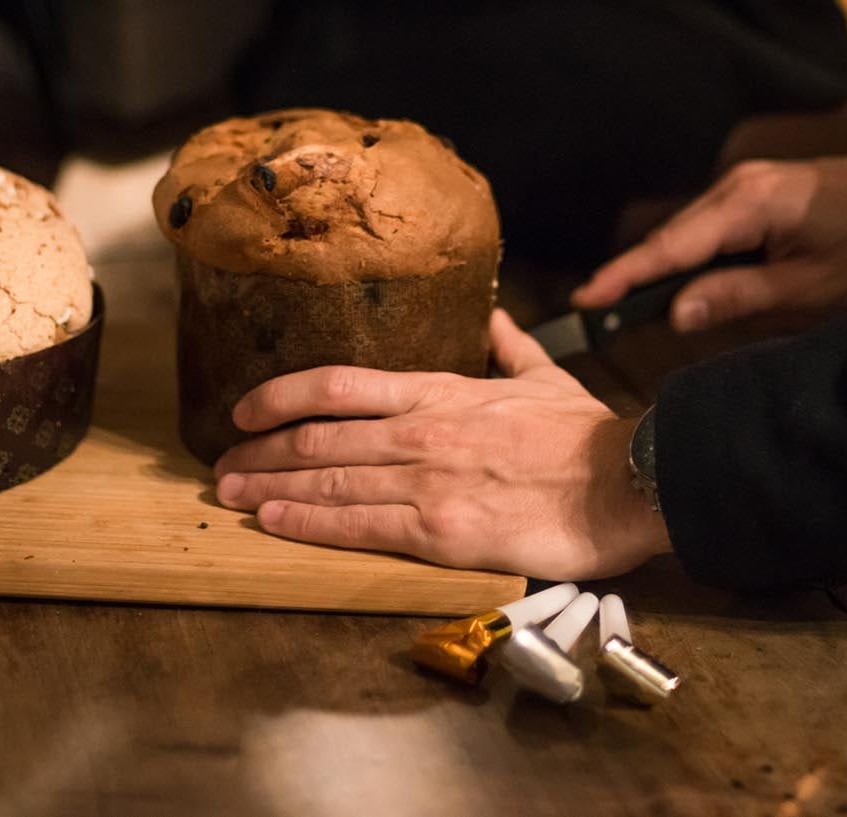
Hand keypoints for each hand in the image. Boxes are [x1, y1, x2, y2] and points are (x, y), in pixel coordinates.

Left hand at [213, 310, 672, 579]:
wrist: (625, 483)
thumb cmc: (589, 436)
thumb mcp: (547, 377)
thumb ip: (510, 347)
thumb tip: (495, 315)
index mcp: (442, 392)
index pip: (340, 384)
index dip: (282, 394)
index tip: (245, 406)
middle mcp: (420, 431)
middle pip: (318, 436)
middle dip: (260, 449)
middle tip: (221, 460)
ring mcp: (425, 481)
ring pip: (327, 481)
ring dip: (269, 487)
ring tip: (228, 493)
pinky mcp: (438, 532)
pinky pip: (357, 526)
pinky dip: (307, 524)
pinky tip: (273, 523)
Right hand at [573, 153, 846, 332]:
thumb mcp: (811, 286)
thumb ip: (739, 296)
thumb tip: (675, 313)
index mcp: (750, 204)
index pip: (672, 246)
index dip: (625, 275)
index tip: (586, 299)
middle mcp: (738, 184)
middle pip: (671, 236)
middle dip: (632, 274)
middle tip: (593, 313)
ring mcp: (745, 183)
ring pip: (688, 231)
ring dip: (659, 266)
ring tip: (622, 304)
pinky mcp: (755, 190)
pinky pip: (708, 225)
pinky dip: (687, 254)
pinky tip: (676, 282)